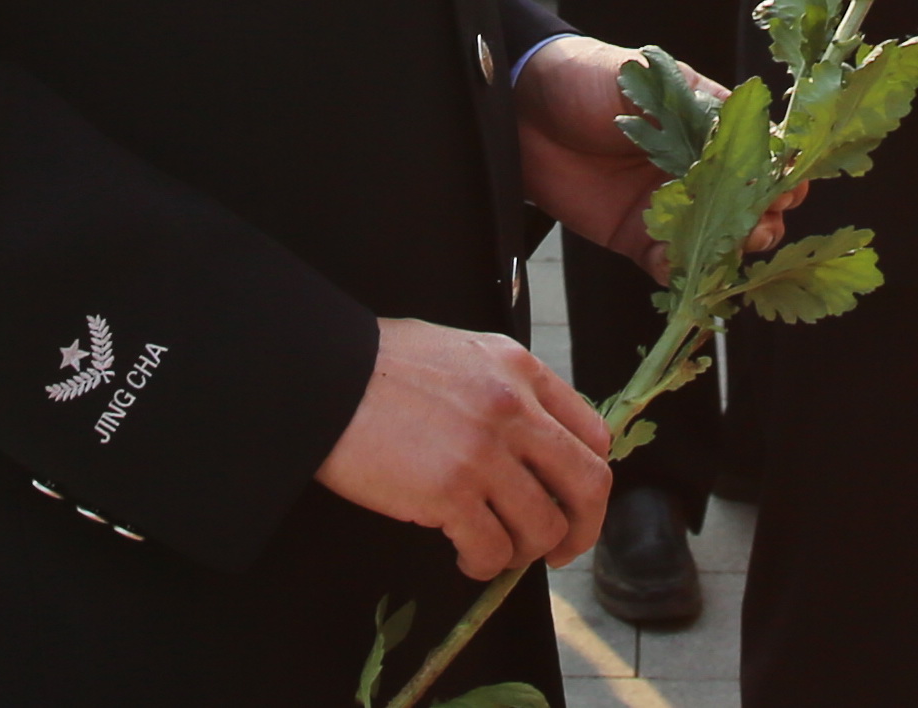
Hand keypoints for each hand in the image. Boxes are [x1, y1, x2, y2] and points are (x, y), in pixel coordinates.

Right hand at [315, 317, 613, 579]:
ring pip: (544, 527)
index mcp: (521, 370)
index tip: (570, 501)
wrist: (324, 377)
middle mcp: (514, 409)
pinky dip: (484, 564)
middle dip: (581, 529)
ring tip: (496, 550)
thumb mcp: (462, 353)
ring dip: (525, 552)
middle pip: (588, 484)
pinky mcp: (449, 492)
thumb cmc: (382, 366)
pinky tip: (465, 556)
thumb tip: (531, 440)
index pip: (593, 434)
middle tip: (559, 550)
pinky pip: (492, 550)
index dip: (587, 479)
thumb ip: (505, 388)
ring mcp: (484, 452)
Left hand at [511, 35, 770, 279]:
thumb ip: (695, 112)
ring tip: (726, 248)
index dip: (780, 171)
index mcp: (710, 126)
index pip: (763, 153)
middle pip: (751, 203)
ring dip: (729, 249)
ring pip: (718, 240)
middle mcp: (697, 170)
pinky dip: (681, 272)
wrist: (519, 108)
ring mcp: (668, 206)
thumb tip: (746, 138)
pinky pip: (670, 265)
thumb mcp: (647, 83)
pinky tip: (678, 267)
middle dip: (763, 217)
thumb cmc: (587, 79)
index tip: (783, 184)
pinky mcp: (636, 236)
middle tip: (756, 222)